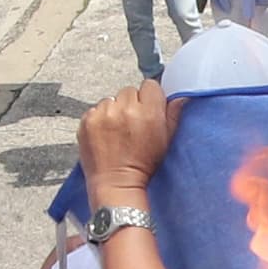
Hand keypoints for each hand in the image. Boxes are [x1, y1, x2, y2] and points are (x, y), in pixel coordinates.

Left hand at [76, 82, 175, 198]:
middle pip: (129, 91)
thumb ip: (173, 115)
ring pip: (111, 99)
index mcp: (148, 112)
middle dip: (131, 104)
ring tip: (116, 130)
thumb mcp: (165, 140)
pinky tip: (104, 134)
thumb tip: (180, 97)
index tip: (147, 109)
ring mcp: (104, 114)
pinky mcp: (87, 121)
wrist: (116, 183)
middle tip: (131, 123)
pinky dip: (99, 118)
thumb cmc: (143, 165)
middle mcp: (125, 109)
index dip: (149, 97)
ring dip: (114, 110)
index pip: (149, 85)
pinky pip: (95, 109)